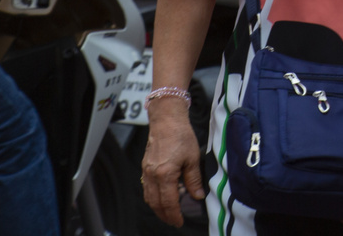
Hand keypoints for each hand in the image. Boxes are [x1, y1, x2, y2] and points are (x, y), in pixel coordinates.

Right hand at [141, 105, 204, 225]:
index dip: (174, 214)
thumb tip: (197, 195)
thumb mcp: (193, 158)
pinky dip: (153, 197)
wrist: (166, 121)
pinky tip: (161, 197)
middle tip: (174, 221)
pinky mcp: (145, 168)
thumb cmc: (180, 136)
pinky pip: (146, 188)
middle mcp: (152, 176)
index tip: (179, 221)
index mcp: (165, 175)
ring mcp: (146, 172)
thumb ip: (194, 179)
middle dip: (164, 215)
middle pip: (156, 203)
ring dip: (157, 208)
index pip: (168, 202)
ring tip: (168, 213)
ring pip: (149, 197)